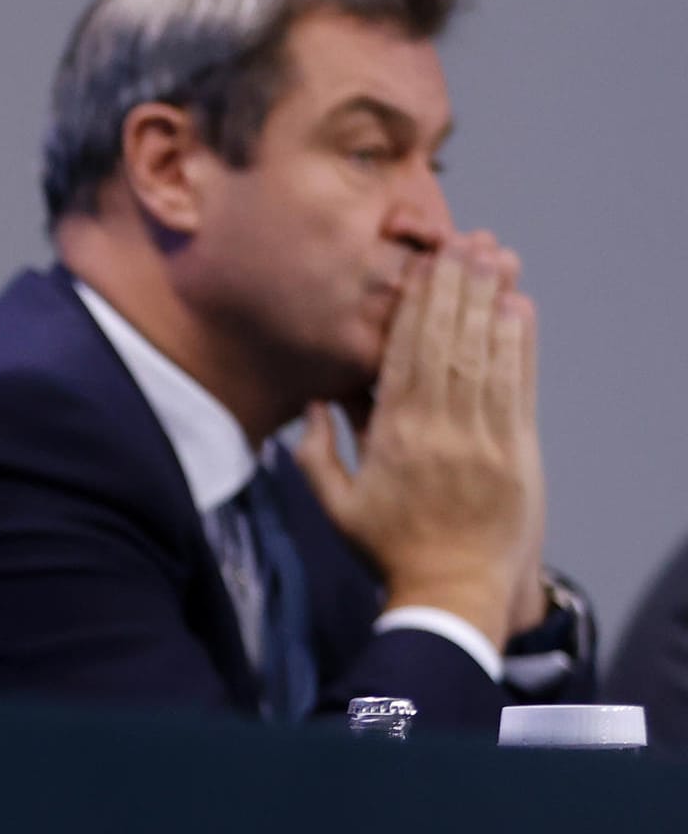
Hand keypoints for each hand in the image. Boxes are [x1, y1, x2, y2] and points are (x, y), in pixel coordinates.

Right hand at [295, 232, 544, 649]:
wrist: (453, 593)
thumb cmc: (389, 550)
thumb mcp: (336, 506)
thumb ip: (317, 453)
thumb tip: (313, 402)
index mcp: (394, 437)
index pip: (406, 355)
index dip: (417, 305)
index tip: (423, 265)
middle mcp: (441, 429)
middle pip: (449, 342)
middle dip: (458, 286)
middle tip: (465, 239)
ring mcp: (484, 438)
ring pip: (486, 355)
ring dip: (491, 301)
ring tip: (495, 256)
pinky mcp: (518, 451)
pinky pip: (519, 386)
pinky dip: (521, 344)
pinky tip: (519, 308)